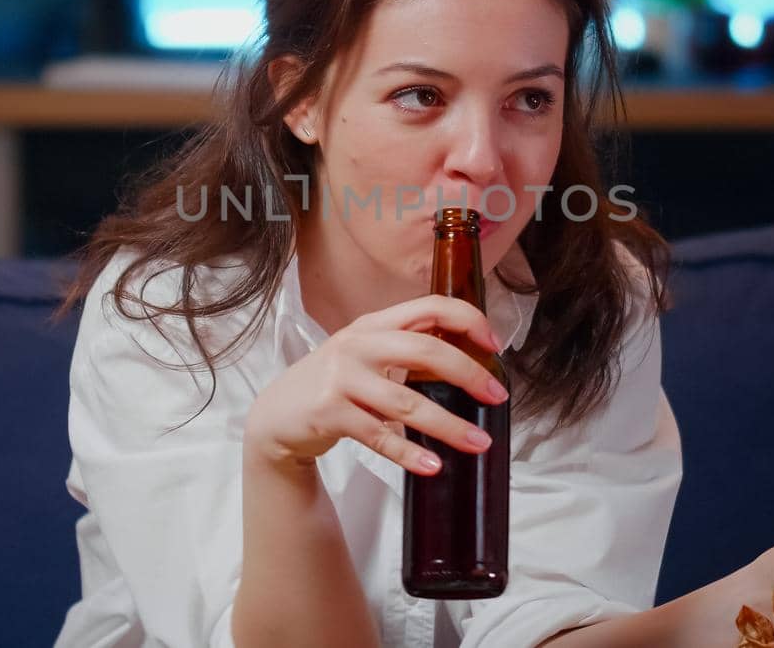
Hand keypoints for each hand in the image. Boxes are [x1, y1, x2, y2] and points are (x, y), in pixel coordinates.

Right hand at [243, 295, 508, 475]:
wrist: (277, 416)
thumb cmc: (333, 384)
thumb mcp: (365, 354)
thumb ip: (405, 348)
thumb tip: (467, 359)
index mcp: (373, 324)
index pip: (430, 307)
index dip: (467, 321)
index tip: (494, 345)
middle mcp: (358, 344)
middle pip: (425, 350)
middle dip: (469, 373)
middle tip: (497, 395)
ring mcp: (341, 378)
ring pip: (408, 402)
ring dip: (449, 425)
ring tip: (479, 442)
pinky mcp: (329, 413)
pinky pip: (379, 436)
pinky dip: (409, 454)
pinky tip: (432, 466)